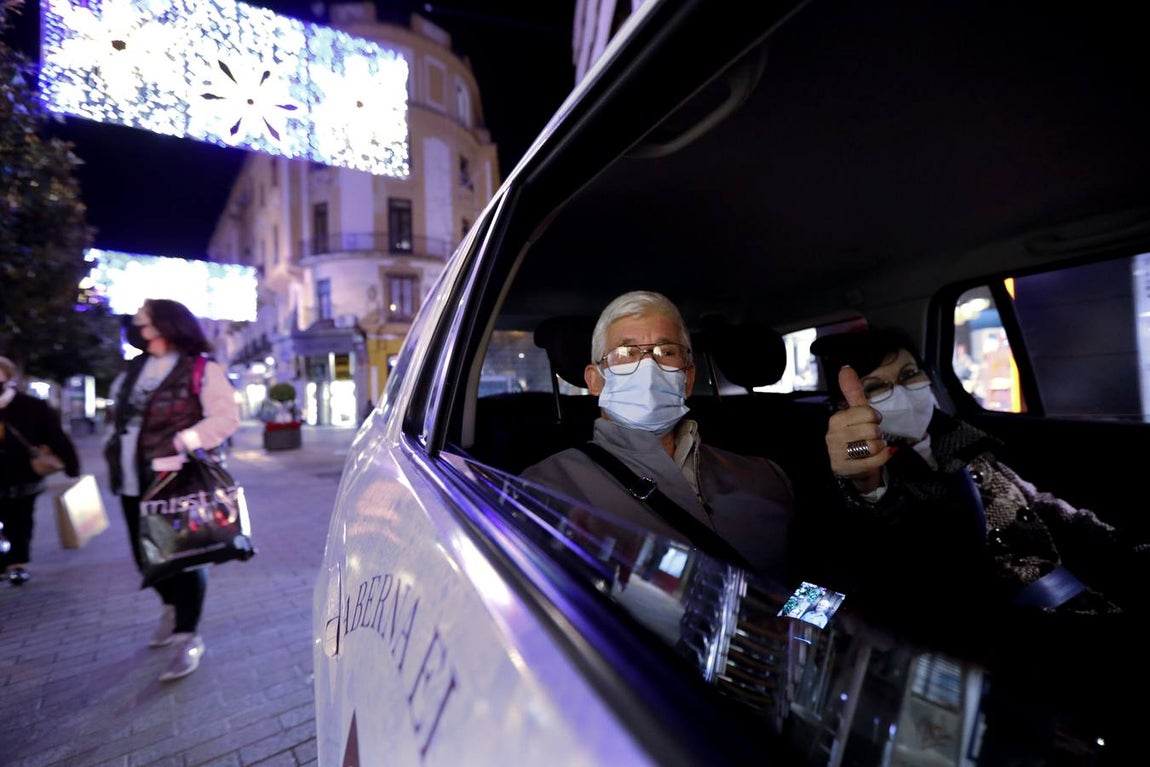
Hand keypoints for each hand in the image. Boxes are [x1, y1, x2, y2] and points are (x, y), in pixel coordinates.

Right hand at [826, 365, 892, 492]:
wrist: (855, 467)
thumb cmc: (858, 438)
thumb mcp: (857, 414)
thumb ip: (853, 391)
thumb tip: (845, 367)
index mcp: (836, 420)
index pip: (866, 413)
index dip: (875, 418)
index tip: (872, 422)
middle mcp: (832, 436)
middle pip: (871, 430)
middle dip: (877, 435)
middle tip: (870, 438)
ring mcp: (836, 454)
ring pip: (872, 446)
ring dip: (879, 448)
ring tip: (872, 449)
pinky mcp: (844, 469)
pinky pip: (873, 461)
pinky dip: (882, 458)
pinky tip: (878, 457)